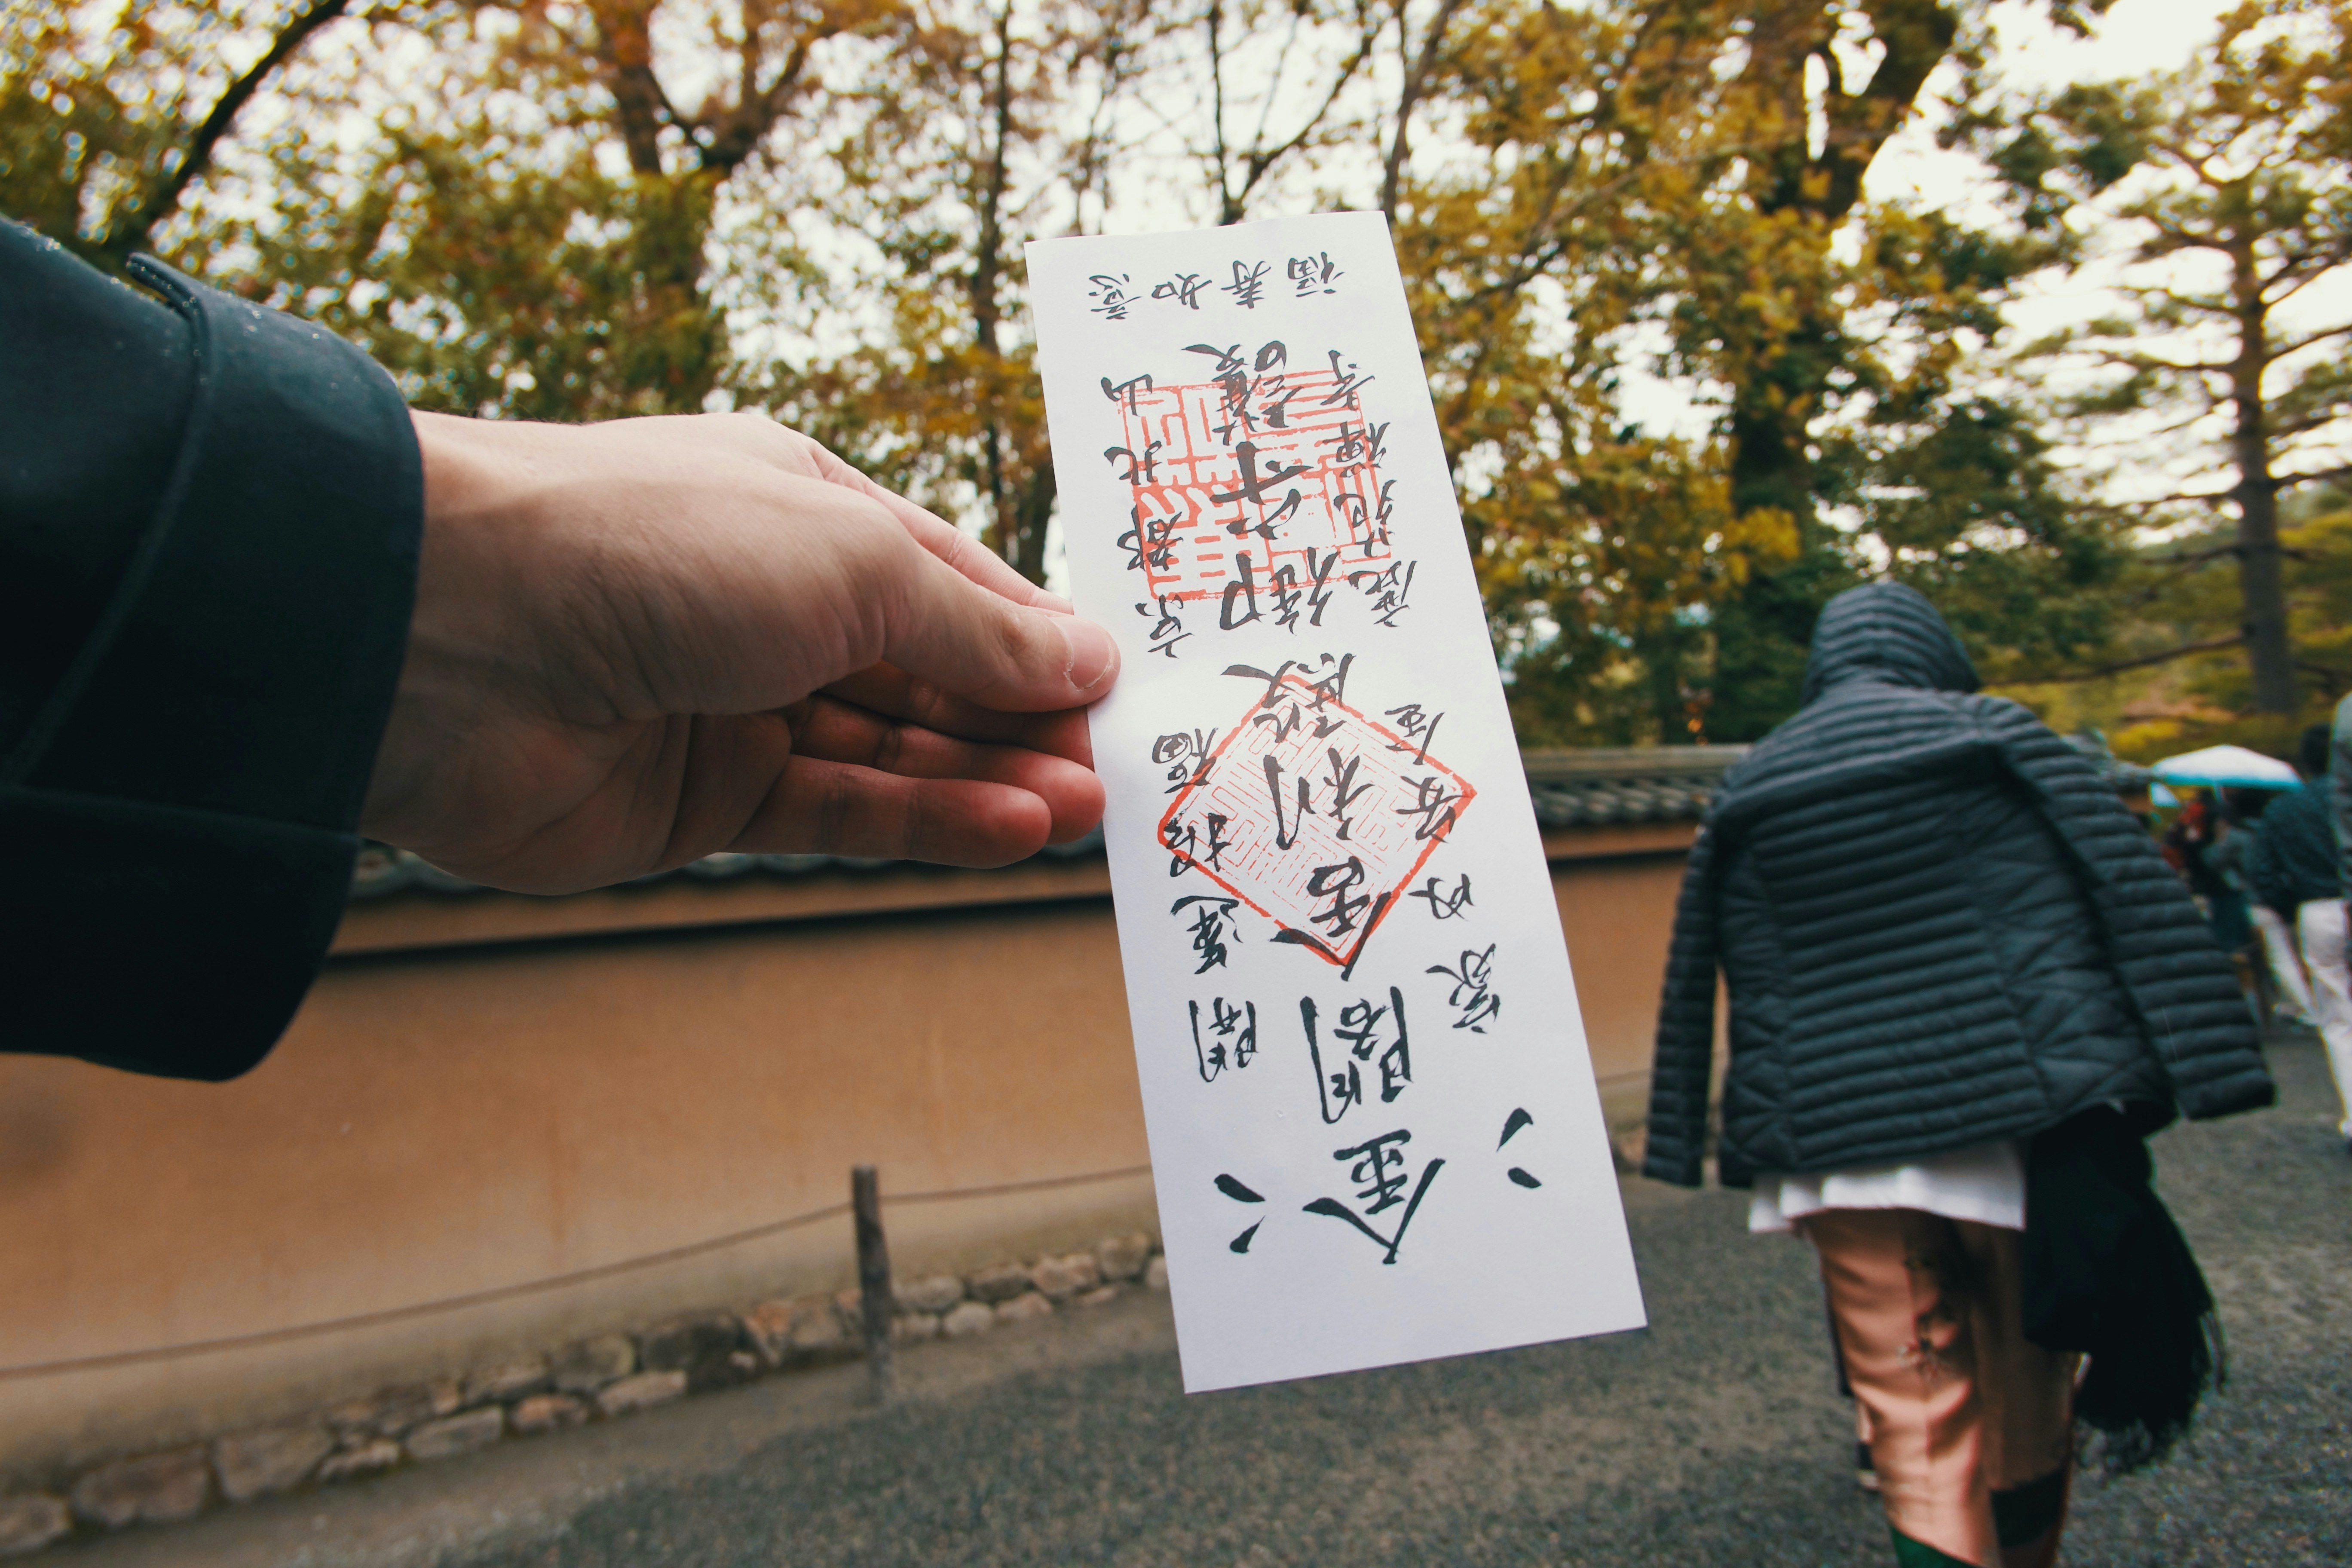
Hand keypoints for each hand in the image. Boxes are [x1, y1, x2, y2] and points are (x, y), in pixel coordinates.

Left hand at [360, 411, 1117, 892]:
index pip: (952, 586)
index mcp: (804, 512)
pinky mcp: (699, 804)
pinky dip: (923, 824)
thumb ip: (974, 627)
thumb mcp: (854, 563)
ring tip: (1085, 811)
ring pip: (892, 757)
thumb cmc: (656, 542)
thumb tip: (1090, 657)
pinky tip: (1008, 830)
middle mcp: (772, 607)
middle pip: (930, 680)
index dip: (1038, 641)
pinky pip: (835, 814)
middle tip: (1122, 771)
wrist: (452, 633)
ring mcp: (735, 708)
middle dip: (1025, 723)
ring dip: (991, 783)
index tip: (1122, 694)